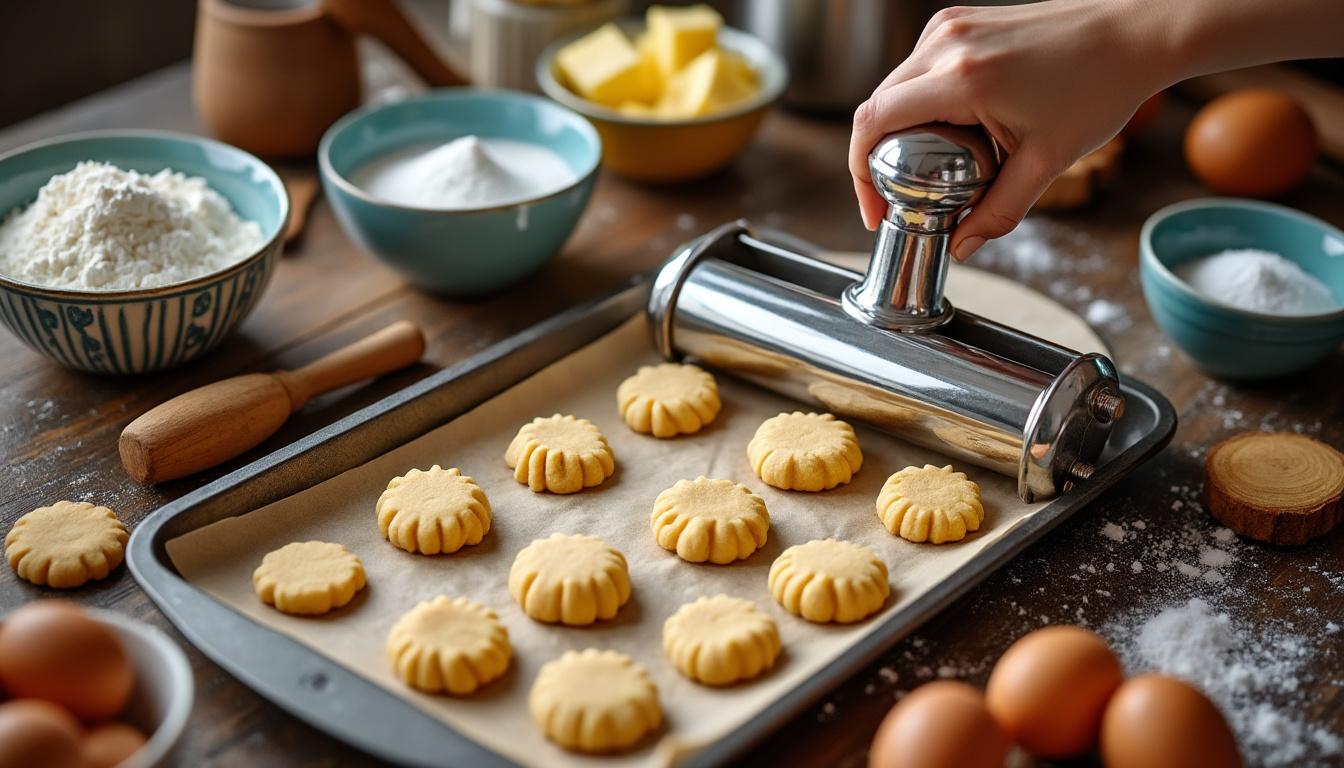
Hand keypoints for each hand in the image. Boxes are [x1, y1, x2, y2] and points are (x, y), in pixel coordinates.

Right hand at [849, 1, 1165, 260]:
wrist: (1135, 32)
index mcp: (962, 77)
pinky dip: (918, 102)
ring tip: (922, 166)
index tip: (875, 206)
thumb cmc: (1100, 85)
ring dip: (896, 128)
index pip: (873, 121)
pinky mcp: (960, 20)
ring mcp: (951, 25)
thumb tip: (961, 247)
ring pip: (894, 85)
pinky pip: (918, 68)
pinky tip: (944, 130)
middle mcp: (947, 42)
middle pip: (876, 104)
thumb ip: (998, 211)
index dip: (859, 171)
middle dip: (875, 156)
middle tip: (894, 196)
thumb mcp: (1046, 160)